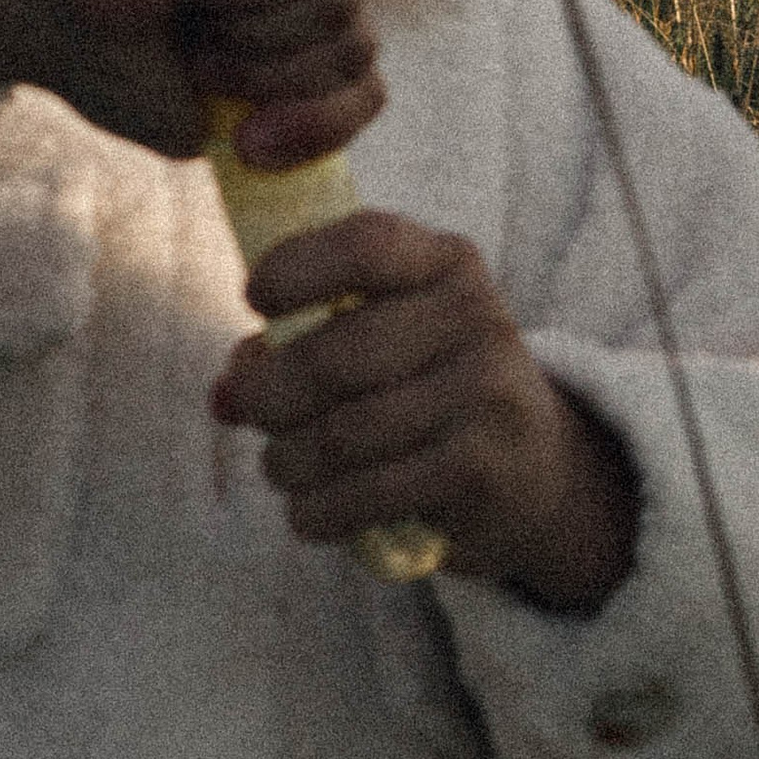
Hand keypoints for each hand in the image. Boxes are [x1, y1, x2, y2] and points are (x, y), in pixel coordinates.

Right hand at [0, 0, 379, 163]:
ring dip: (254, 38)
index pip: (362, 77)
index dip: (322, 124)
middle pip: (359, 44)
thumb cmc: (113, 62)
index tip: (249, 150)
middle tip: (201, 68)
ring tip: (192, 22)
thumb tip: (362, 101)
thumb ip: (293, 115)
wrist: (39, 13)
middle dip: (278, 80)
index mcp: (303, 7)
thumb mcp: (216, 116)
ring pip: (339, 5)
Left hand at [210, 211, 640, 611]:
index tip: (256, 300)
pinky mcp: (482, 465)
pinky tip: (310, 513)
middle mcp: (475, 317)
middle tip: (253, 413)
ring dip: (288, 462)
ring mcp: (485, 391)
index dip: (296, 268)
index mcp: (447, 263)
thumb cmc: (427, 386)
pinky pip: (370, 492)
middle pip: (335, 356)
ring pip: (344, 434)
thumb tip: (226, 395)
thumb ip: (300, 346)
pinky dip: (320, 510)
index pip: (366, 245)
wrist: (533, 464)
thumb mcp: (384, 336)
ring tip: (281, 468)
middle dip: (270, 395)